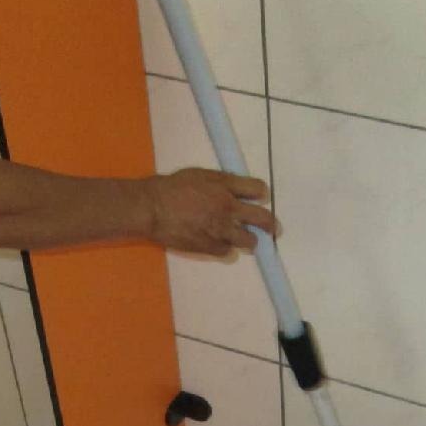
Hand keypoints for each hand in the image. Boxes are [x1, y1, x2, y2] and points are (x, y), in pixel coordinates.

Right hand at [145, 168, 276, 255]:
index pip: (258, 189)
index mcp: (225, 187)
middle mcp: (228, 208)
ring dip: (250, 240)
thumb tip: (238, 188)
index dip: (263, 194)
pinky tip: (221, 243)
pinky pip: (227, 251)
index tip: (262, 198)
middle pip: (262, 218)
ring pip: (248, 240)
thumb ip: (222, 181)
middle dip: (270, 225)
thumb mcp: (200, 175)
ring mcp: (220, 229)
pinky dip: (227, 247)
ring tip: (248, 241)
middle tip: (273, 229)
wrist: (152, 208)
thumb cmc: (172, 187)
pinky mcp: (210, 246)